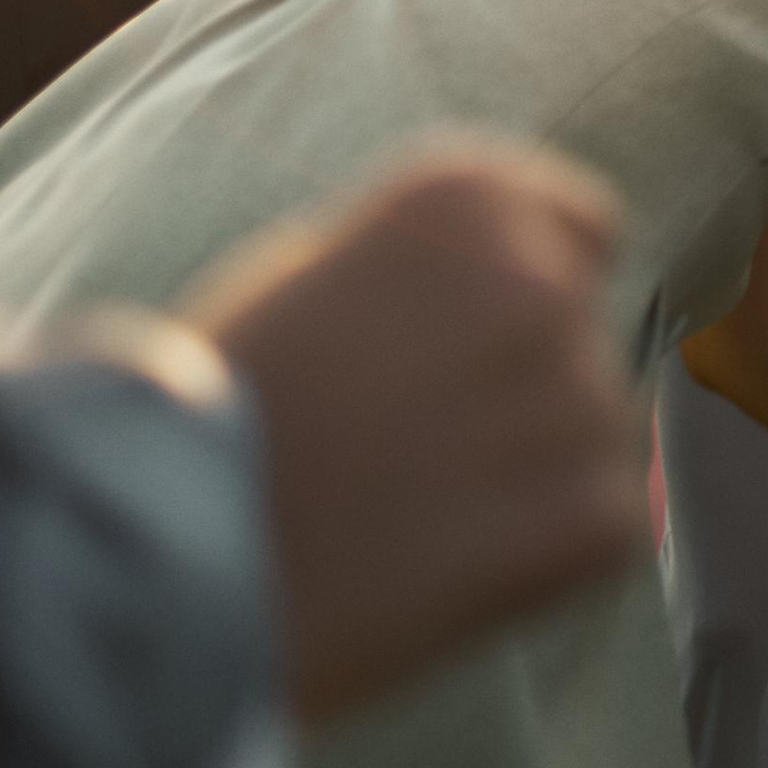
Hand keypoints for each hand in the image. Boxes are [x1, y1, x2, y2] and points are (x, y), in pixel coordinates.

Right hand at [183, 138, 645, 724]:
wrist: (161, 565)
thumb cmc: (205, 416)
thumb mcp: (305, 270)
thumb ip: (425, 259)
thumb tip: (517, 270)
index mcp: (468, 195)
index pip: (581, 229)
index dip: (524, 297)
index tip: (460, 354)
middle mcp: (539, 280)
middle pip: (577, 341)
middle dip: (516, 395)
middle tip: (402, 461)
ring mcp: (573, 396)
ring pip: (593, 439)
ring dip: (529, 481)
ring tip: (406, 521)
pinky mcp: (589, 514)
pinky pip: (607, 527)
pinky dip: (547, 562)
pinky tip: (444, 572)